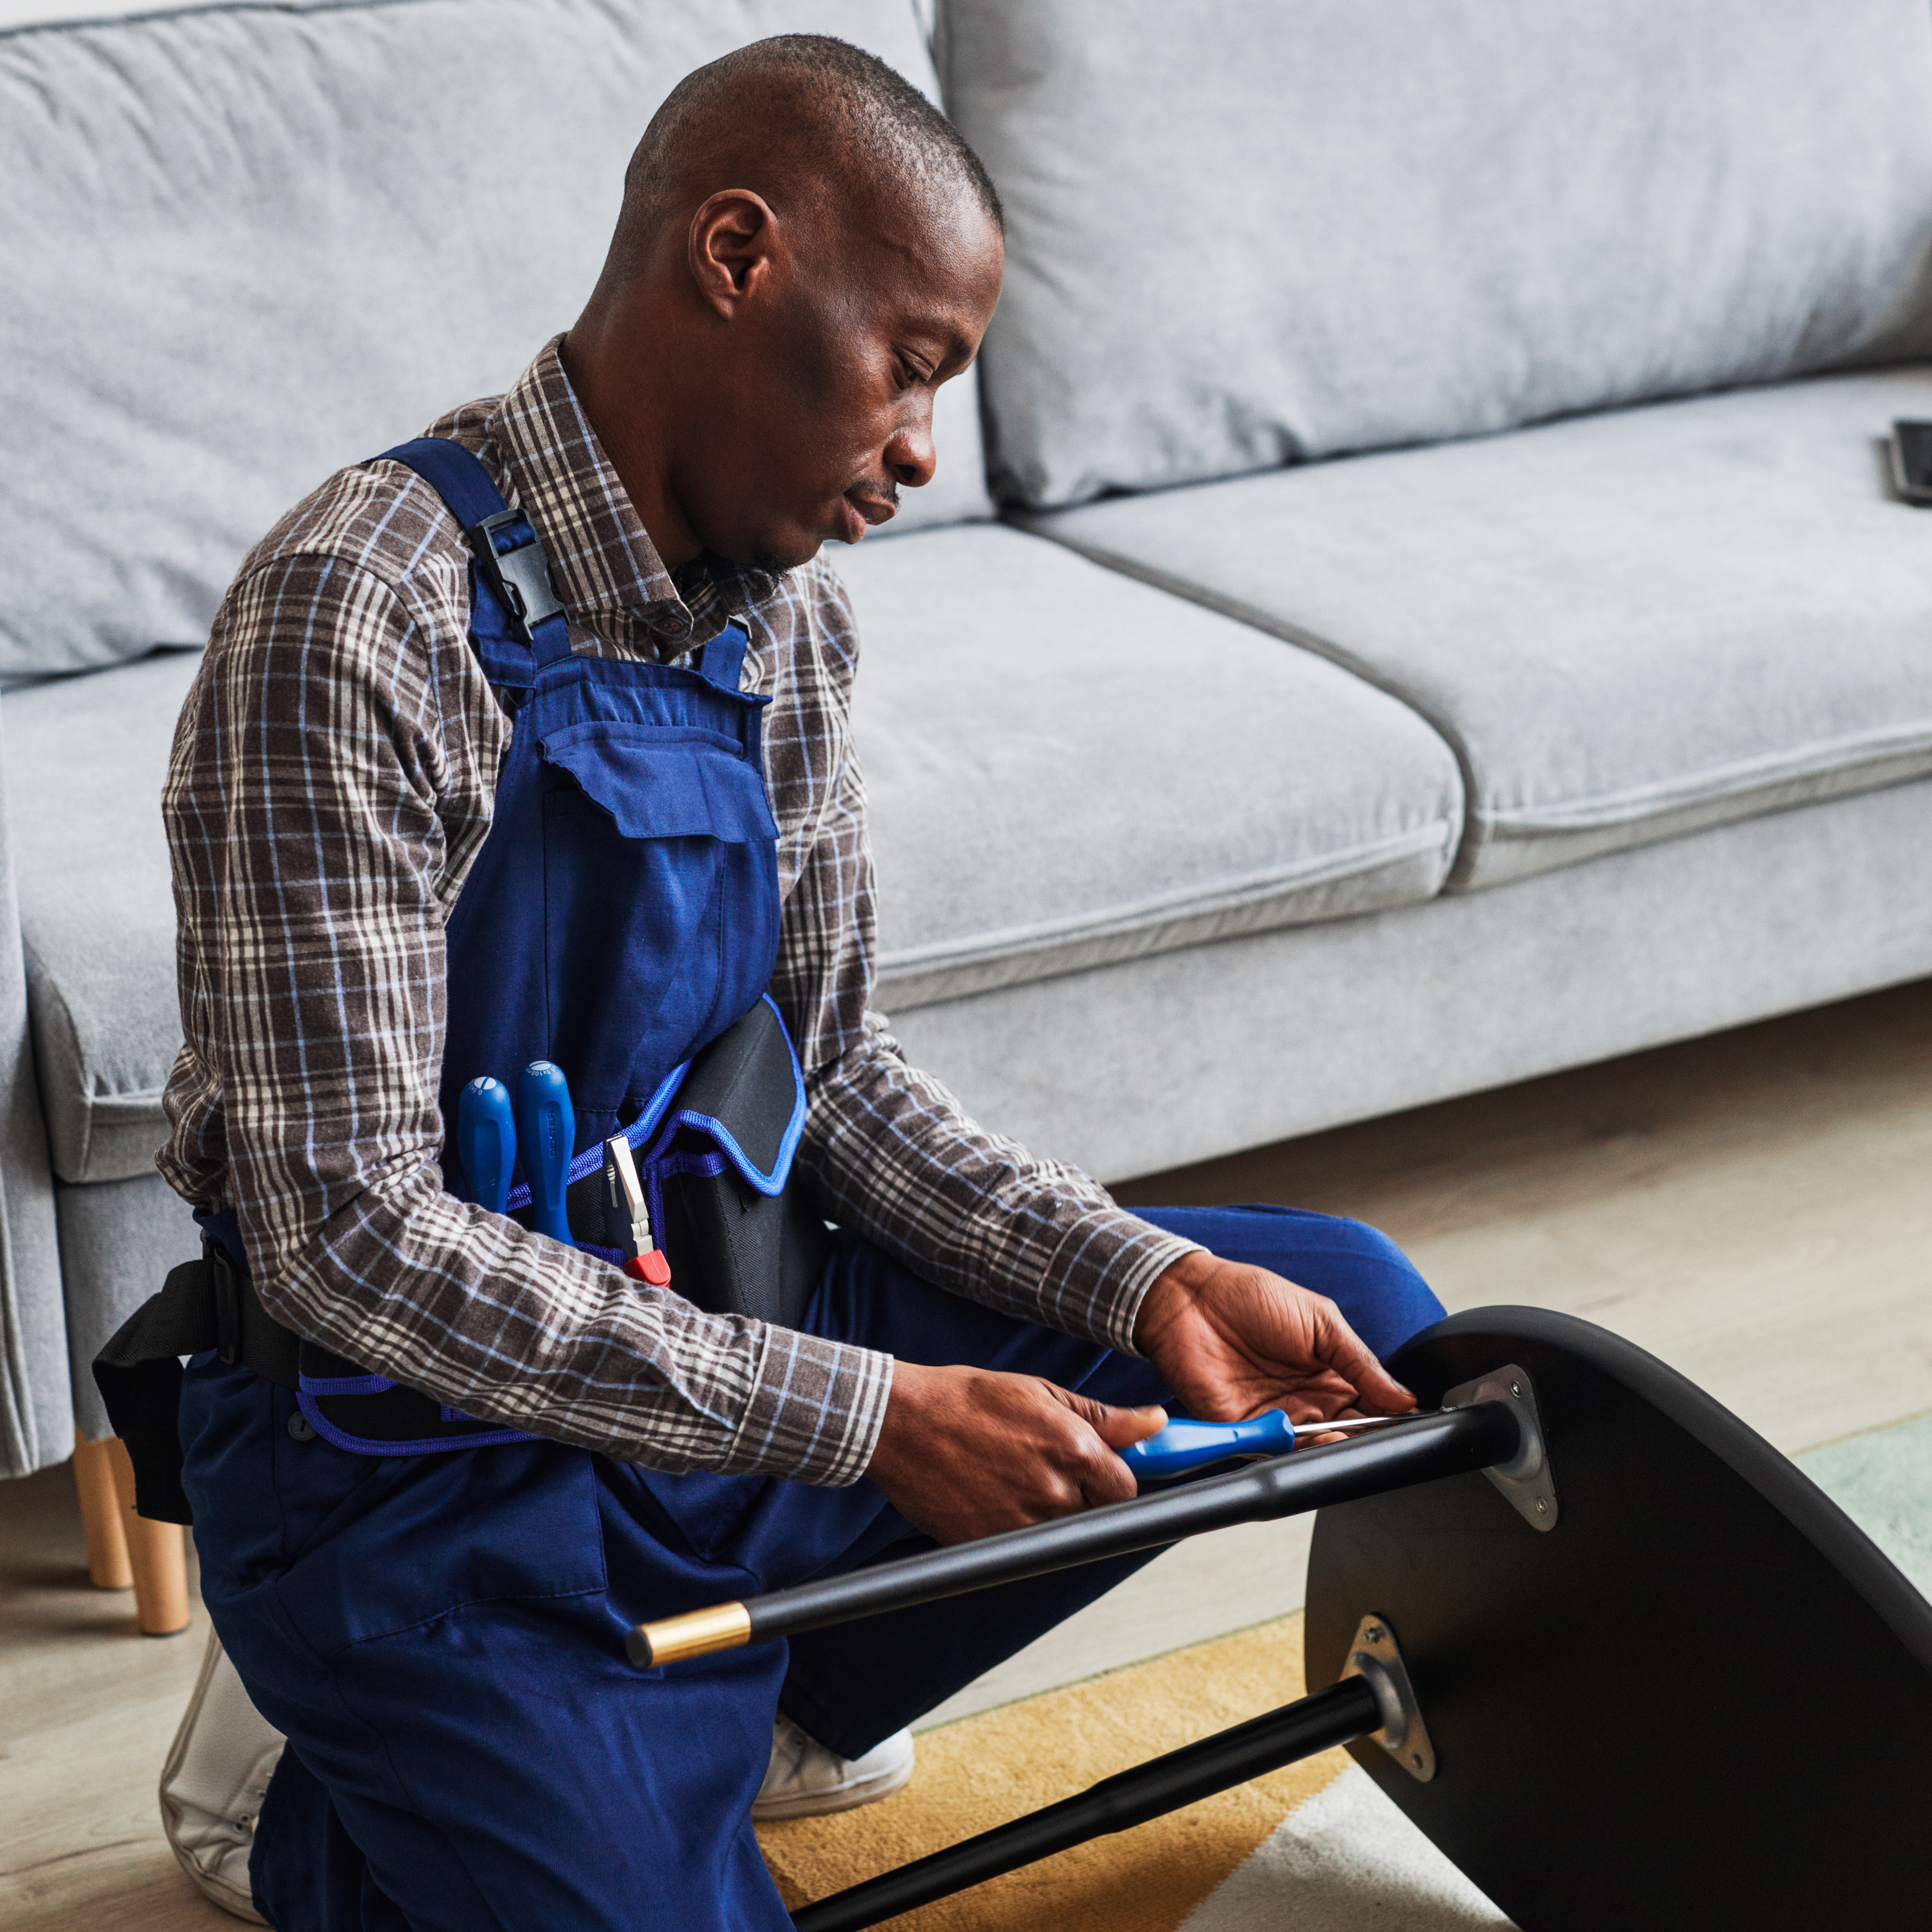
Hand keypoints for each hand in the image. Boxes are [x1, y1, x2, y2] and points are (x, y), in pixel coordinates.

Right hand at [865, 1360, 1167, 1543]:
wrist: (901, 1424)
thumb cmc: (968, 1399)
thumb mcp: (1041, 1393)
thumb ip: (1105, 1417)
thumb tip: (1156, 1422)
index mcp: (1075, 1450)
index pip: (1127, 1488)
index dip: (1112, 1477)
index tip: (1094, 1467)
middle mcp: (1055, 1493)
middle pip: (1095, 1512)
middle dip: (1081, 1493)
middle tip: (1041, 1464)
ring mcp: (1023, 1524)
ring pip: (1060, 1530)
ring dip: (1046, 1509)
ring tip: (1009, 1473)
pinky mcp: (993, 1545)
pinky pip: (1023, 1544)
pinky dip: (1014, 1523)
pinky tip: (989, 1490)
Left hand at [1134, 1249, 1414, 1431]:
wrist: (1192, 1297)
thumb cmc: (1251, 1297)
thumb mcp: (1321, 1320)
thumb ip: (1360, 1361)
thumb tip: (1404, 1397)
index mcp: (1329, 1374)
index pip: (1369, 1408)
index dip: (1386, 1418)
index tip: (1404, 1420)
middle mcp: (1304, 1401)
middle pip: (1345, 1434)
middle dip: (1362, 1437)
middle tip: (1374, 1430)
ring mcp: (1275, 1417)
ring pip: (1313, 1449)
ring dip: (1332, 1447)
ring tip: (1343, 1434)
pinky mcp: (1243, 1430)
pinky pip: (1273, 1452)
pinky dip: (1294, 1453)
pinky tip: (1311, 1440)